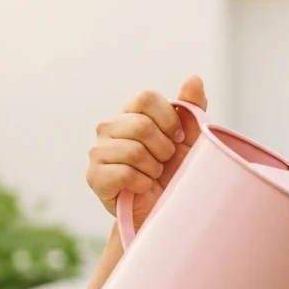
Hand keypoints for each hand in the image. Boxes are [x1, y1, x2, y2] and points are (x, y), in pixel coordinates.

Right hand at [86, 75, 207, 226]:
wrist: (163, 210)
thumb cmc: (175, 173)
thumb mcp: (190, 140)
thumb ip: (191, 109)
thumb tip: (194, 78)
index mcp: (130, 113)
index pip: (146, 97)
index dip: (169, 119)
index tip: (178, 139)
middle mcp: (109, 127)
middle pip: (141, 125)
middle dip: (164, 149)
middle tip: (165, 162)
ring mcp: (98, 151)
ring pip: (134, 151)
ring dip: (154, 168)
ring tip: (153, 175)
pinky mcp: (94, 177)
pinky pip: (125, 173)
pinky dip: (143, 183)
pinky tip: (143, 187)